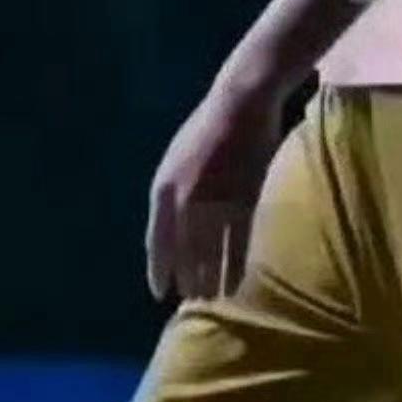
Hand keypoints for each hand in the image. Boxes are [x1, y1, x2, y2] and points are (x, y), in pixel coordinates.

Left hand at [144, 79, 286, 302]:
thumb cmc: (208, 129)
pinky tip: (237, 281)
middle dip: (188, 280)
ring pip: (212, 254)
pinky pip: (238, 243)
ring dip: (213, 280)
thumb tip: (169, 235)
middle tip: (194, 299)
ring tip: (216, 297)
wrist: (242, 102)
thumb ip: (171, 195)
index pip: (156, 243)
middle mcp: (185, 198)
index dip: (158, 271)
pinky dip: (236, 266)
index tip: (160, 294)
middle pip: (184, 254)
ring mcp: (216, 199)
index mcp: (164, 188)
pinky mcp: (244, 198)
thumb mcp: (176, 159)